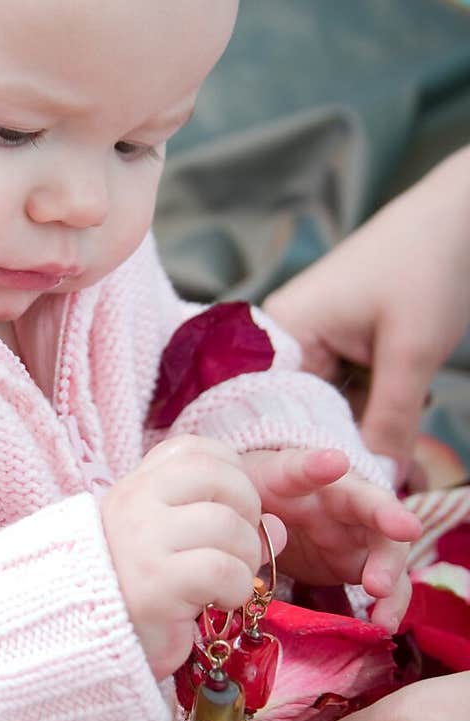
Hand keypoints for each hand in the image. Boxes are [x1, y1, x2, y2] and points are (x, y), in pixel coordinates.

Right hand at [101, 435, 285, 679]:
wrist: (95, 646)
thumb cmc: (141, 590)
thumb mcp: (180, 546)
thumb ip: (228, 525)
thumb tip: (278, 528)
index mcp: (136, 487)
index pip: (196, 450)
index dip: (232, 474)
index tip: (232, 510)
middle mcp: (134, 503)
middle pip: (220, 479)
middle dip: (248, 513)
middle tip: (237, 549)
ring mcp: (141, 542)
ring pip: (229, 527)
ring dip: (246, 559)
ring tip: (227, 582)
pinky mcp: (155, 586)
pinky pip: (223, 572)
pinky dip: (236, 590)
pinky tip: (218, 603)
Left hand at [241, 448, 420, 629]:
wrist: (274, 514)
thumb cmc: (260, 499)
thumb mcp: (245, 501)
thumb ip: (252, 520)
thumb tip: (262, 537)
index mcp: (302, 477)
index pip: (305, 466)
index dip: (318, 465)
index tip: (335, 463)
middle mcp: (341, 501)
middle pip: (369, 503)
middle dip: (387, 515)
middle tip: (403, 531)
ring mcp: (358, 534)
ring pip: (387, 546)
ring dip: (391, 570)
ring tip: (383, 596)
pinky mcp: (364, 566)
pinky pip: (386, 586)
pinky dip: (389, 604)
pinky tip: (384, 623)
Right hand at [263, 145, 469, 471]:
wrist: (457, 216)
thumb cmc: (426, 267)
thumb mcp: (411, 353)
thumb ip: (391, 422)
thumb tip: (379, 488)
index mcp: (281, 335)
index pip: (269, 414)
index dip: (299, 462)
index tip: (326, 504)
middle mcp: (283, 341)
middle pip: (297, 418)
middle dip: (336, 455)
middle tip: (372, 497)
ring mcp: (309, 344)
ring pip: (325, 412)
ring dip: (357, 439)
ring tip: (388, 478)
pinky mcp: (336, 346)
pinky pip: (343, 396)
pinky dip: (368, 417)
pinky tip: (391, 442)